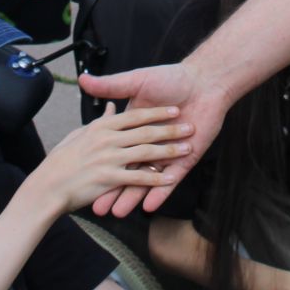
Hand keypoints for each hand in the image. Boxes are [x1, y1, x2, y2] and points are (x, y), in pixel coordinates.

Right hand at [28, 105, 190, 213]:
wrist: (44, 188)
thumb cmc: (59, 159)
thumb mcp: (79, 132)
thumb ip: (99, 121)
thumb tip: (112, 108)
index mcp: (102, 127)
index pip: (134, 117)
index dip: (155, 113)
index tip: (174, 109)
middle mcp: (107, 141)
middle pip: (145, 133)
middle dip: (169, 130)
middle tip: (190, 127)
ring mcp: (110, 161)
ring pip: (146, 153)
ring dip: (168, 151)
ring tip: (186, 148)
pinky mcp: (110, 180)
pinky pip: (138, 179)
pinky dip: (155, 179)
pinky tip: (170, 178)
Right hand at [76, 62, 223, 215]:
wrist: (207, 83)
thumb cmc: (170, 77)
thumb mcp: (136, 80)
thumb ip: (110, 85)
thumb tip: (82, 79)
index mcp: (131, 126)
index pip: (111, 147)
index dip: (98, 162)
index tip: (81, 178)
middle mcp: (144, 141)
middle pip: (125, 166)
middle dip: (113, 188)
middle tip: (99, 208)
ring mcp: (163, 153)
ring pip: (145, 176)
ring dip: (133, 195)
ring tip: (120, 212)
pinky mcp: (183, 161)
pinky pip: (168, 179)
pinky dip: (160, 191)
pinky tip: (150, 205)